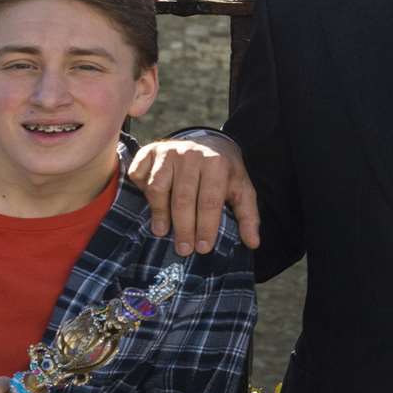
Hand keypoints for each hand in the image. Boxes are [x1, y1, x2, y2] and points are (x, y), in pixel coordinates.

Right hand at [128, 134, 257, 254]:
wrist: (209, 142)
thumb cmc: (225, 173)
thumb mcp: (242, 190)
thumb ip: (248, 216)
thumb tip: (253, 243)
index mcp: (216, 163)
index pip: (209, 201)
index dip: (206, 227)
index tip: (203, 248)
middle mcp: (191, 154)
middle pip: (183, 198)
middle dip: (183, 227)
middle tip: (183, 250)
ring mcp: (168, 151)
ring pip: (158, 188)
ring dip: (159, 212)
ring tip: (162, 232)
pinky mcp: (149, 152)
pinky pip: (139, 175)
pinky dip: (140, 190)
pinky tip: (148, 205)